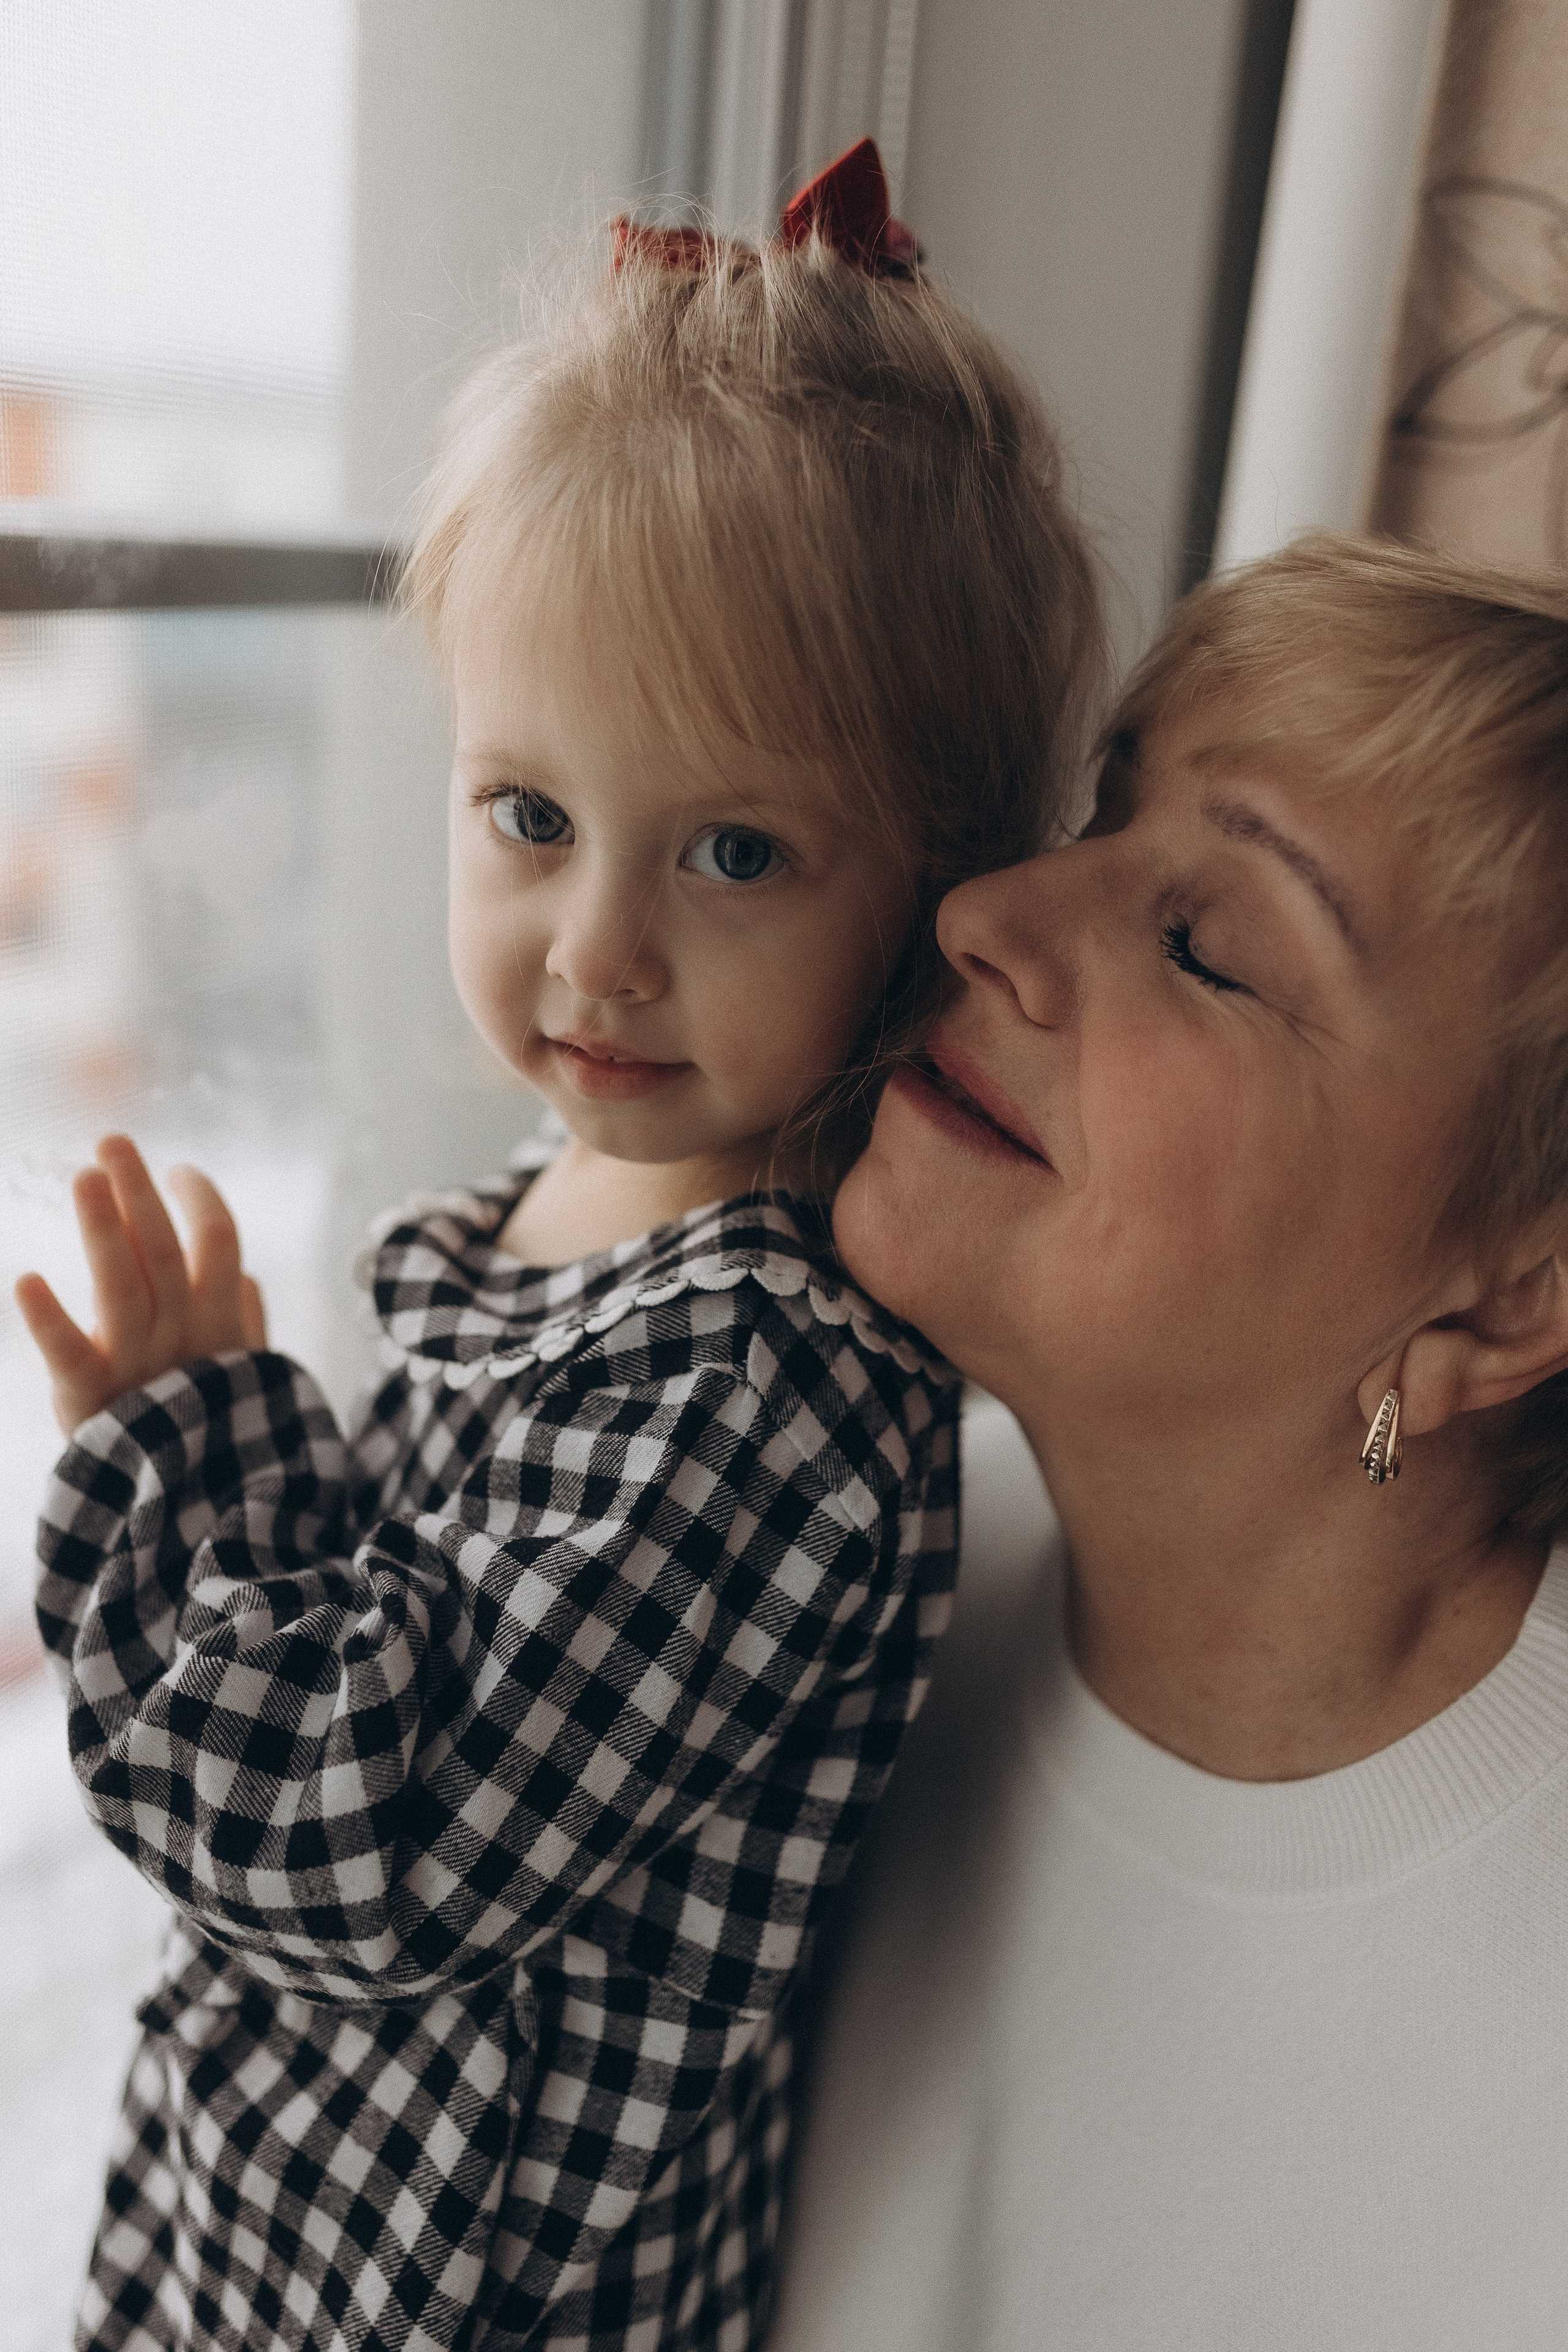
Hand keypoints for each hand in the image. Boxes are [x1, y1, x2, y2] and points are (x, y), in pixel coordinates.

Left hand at [14, 1134, 266, 1435]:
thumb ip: (245, 1325)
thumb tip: (248, 1277)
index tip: (179, 1169)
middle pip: (162, 1248)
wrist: (198, 1516)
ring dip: (103, 1227)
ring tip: (85, 1176)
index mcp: (220, 1325)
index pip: (219, 1242)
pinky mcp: (92, 1398)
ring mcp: (138, 1365)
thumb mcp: (246, 1379)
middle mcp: (182, 1336)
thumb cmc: (217, 1438)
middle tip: (110, 1141)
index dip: (200, 1199)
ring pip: (122, 1284)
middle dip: (138, 1191)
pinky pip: (71, 1353)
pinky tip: (24, 1280)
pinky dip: (47, 1318)